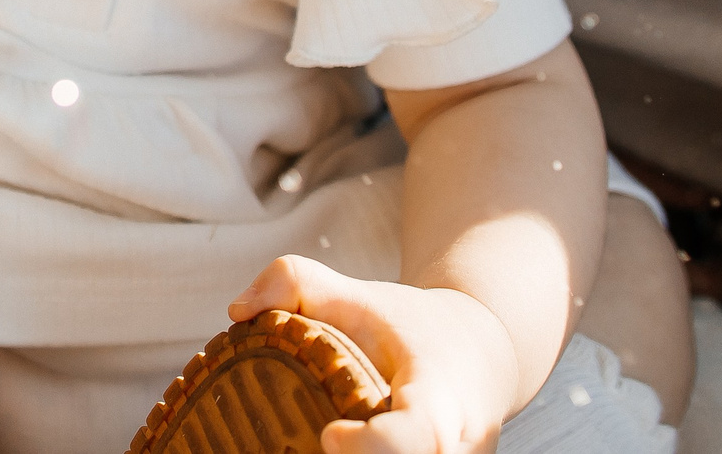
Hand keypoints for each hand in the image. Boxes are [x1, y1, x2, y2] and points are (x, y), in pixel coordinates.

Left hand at [231, 255, 516, 453]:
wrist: (482, 352)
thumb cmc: (411, 325)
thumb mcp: (359, 293)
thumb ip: (296, 283)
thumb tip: (238, 310)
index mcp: (440, 398)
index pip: (418, 436)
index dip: (374, 445)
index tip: (330, 434)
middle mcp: (457, 447)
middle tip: (311, 445)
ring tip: (313, 447)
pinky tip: (327, 452)